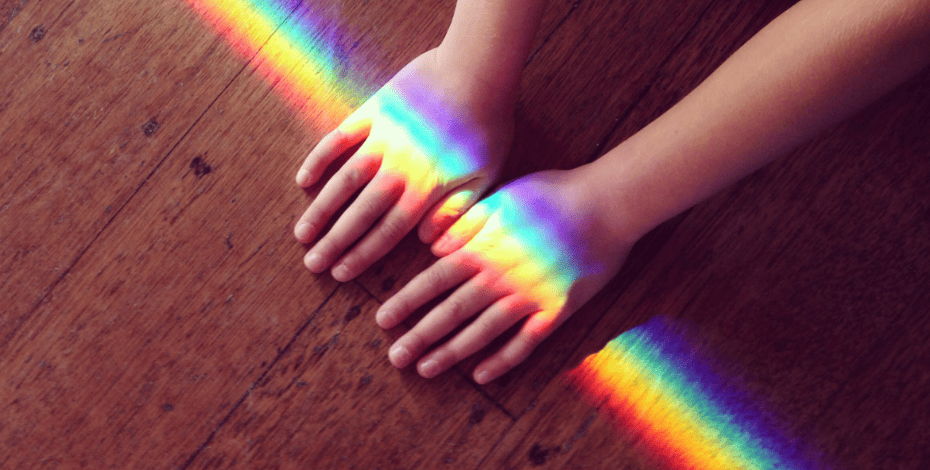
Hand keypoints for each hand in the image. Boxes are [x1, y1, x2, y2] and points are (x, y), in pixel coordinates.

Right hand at [294, 49, 513, 280]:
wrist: (476, 71)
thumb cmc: (488, 127)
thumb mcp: (485, 177)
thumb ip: (457, 212)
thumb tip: (429, 244)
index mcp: (425, 189)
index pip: (387, 232)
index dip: (362, 255)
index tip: (340, 275)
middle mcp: (396, 169)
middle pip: (359, 214)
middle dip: (334, 243)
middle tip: (312, 264)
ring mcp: (380, 139)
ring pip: (343, 182)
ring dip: (321, 210)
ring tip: (302, 233)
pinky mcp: (373, 112)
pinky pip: (339, 139)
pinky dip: (319, 159)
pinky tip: (302, 180)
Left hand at [376, 169, 633, 383]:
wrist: (606, 203)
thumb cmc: (552, 194)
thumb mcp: (500, 199)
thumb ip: (465, 223)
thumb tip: (432, 246)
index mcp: (482, 247)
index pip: (433, 280)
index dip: (407, 302)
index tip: (383, 321)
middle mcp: (499, 276)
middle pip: (451, 312)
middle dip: (420, 336)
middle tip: (395, 358)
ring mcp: (528, 296)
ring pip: (481, 332)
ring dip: (452, 353)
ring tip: (426, 369)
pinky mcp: (557, 310)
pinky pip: (525, 342)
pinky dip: (502, 360)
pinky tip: (481, 376)